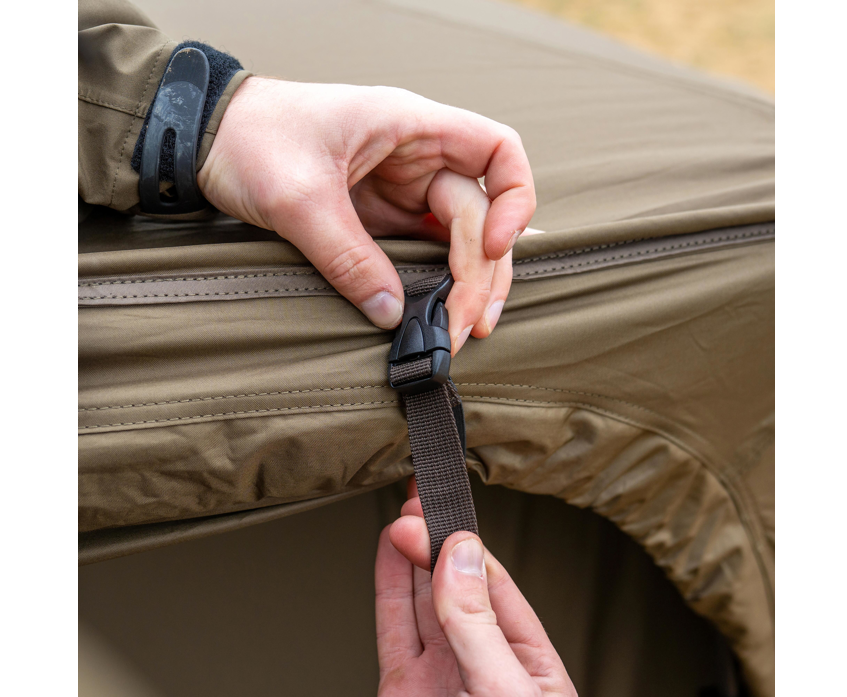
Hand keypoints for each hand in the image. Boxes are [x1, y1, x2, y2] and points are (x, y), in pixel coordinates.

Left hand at [197, 78, 534, 350]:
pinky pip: (422, 255)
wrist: (206, 141)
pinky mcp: (379, 222)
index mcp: (409, 130)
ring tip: (462, 331)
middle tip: (467, 324)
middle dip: (482, 271)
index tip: (495, 244)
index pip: (497, 151)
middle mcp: (415, 161)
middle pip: (481, 215)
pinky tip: (438, 317)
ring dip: (467, 286)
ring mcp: (399, 194)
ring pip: (458, 241)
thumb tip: (391, 313)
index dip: (514, 198)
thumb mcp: (298, 198)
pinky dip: (435, 287)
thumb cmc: (252, 138)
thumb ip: (347, 256)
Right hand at [375, 479, 575, 696]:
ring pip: (422, 600)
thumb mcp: (506, 689)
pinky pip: (392, 628)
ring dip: (411, 553)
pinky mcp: (401, 688)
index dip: (466, 543)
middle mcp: (482, 662)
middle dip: (437, 537)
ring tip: (405, 513)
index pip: (495, 586)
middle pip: (457, 585)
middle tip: (418, 501)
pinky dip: (388, 587)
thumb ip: (478, 624)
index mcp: (527, 662)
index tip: (442, 511)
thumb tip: (461, 555)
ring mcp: (440, 674)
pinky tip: (387, 551)